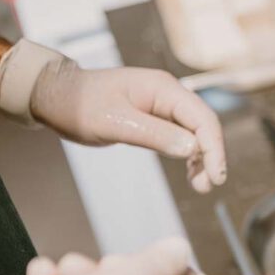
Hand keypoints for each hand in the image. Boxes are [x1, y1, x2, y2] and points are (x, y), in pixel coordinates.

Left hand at [31, 59, 226, 192]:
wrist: (58, 97)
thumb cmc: (80, 105)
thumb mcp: (115, 122)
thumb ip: (154, 135)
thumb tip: (191, 150)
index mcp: (163, 88)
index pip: (202, 118)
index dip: (214, 148)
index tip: (216, 175)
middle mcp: (168, 94)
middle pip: (204, 126)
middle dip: (211, 156)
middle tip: (207, 185)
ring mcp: (163, 105)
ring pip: (196, 133)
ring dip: (202, 159)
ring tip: (200, 185)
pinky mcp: (156, 117)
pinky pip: (182, 136)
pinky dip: (189, 156)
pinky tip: (191, 173)